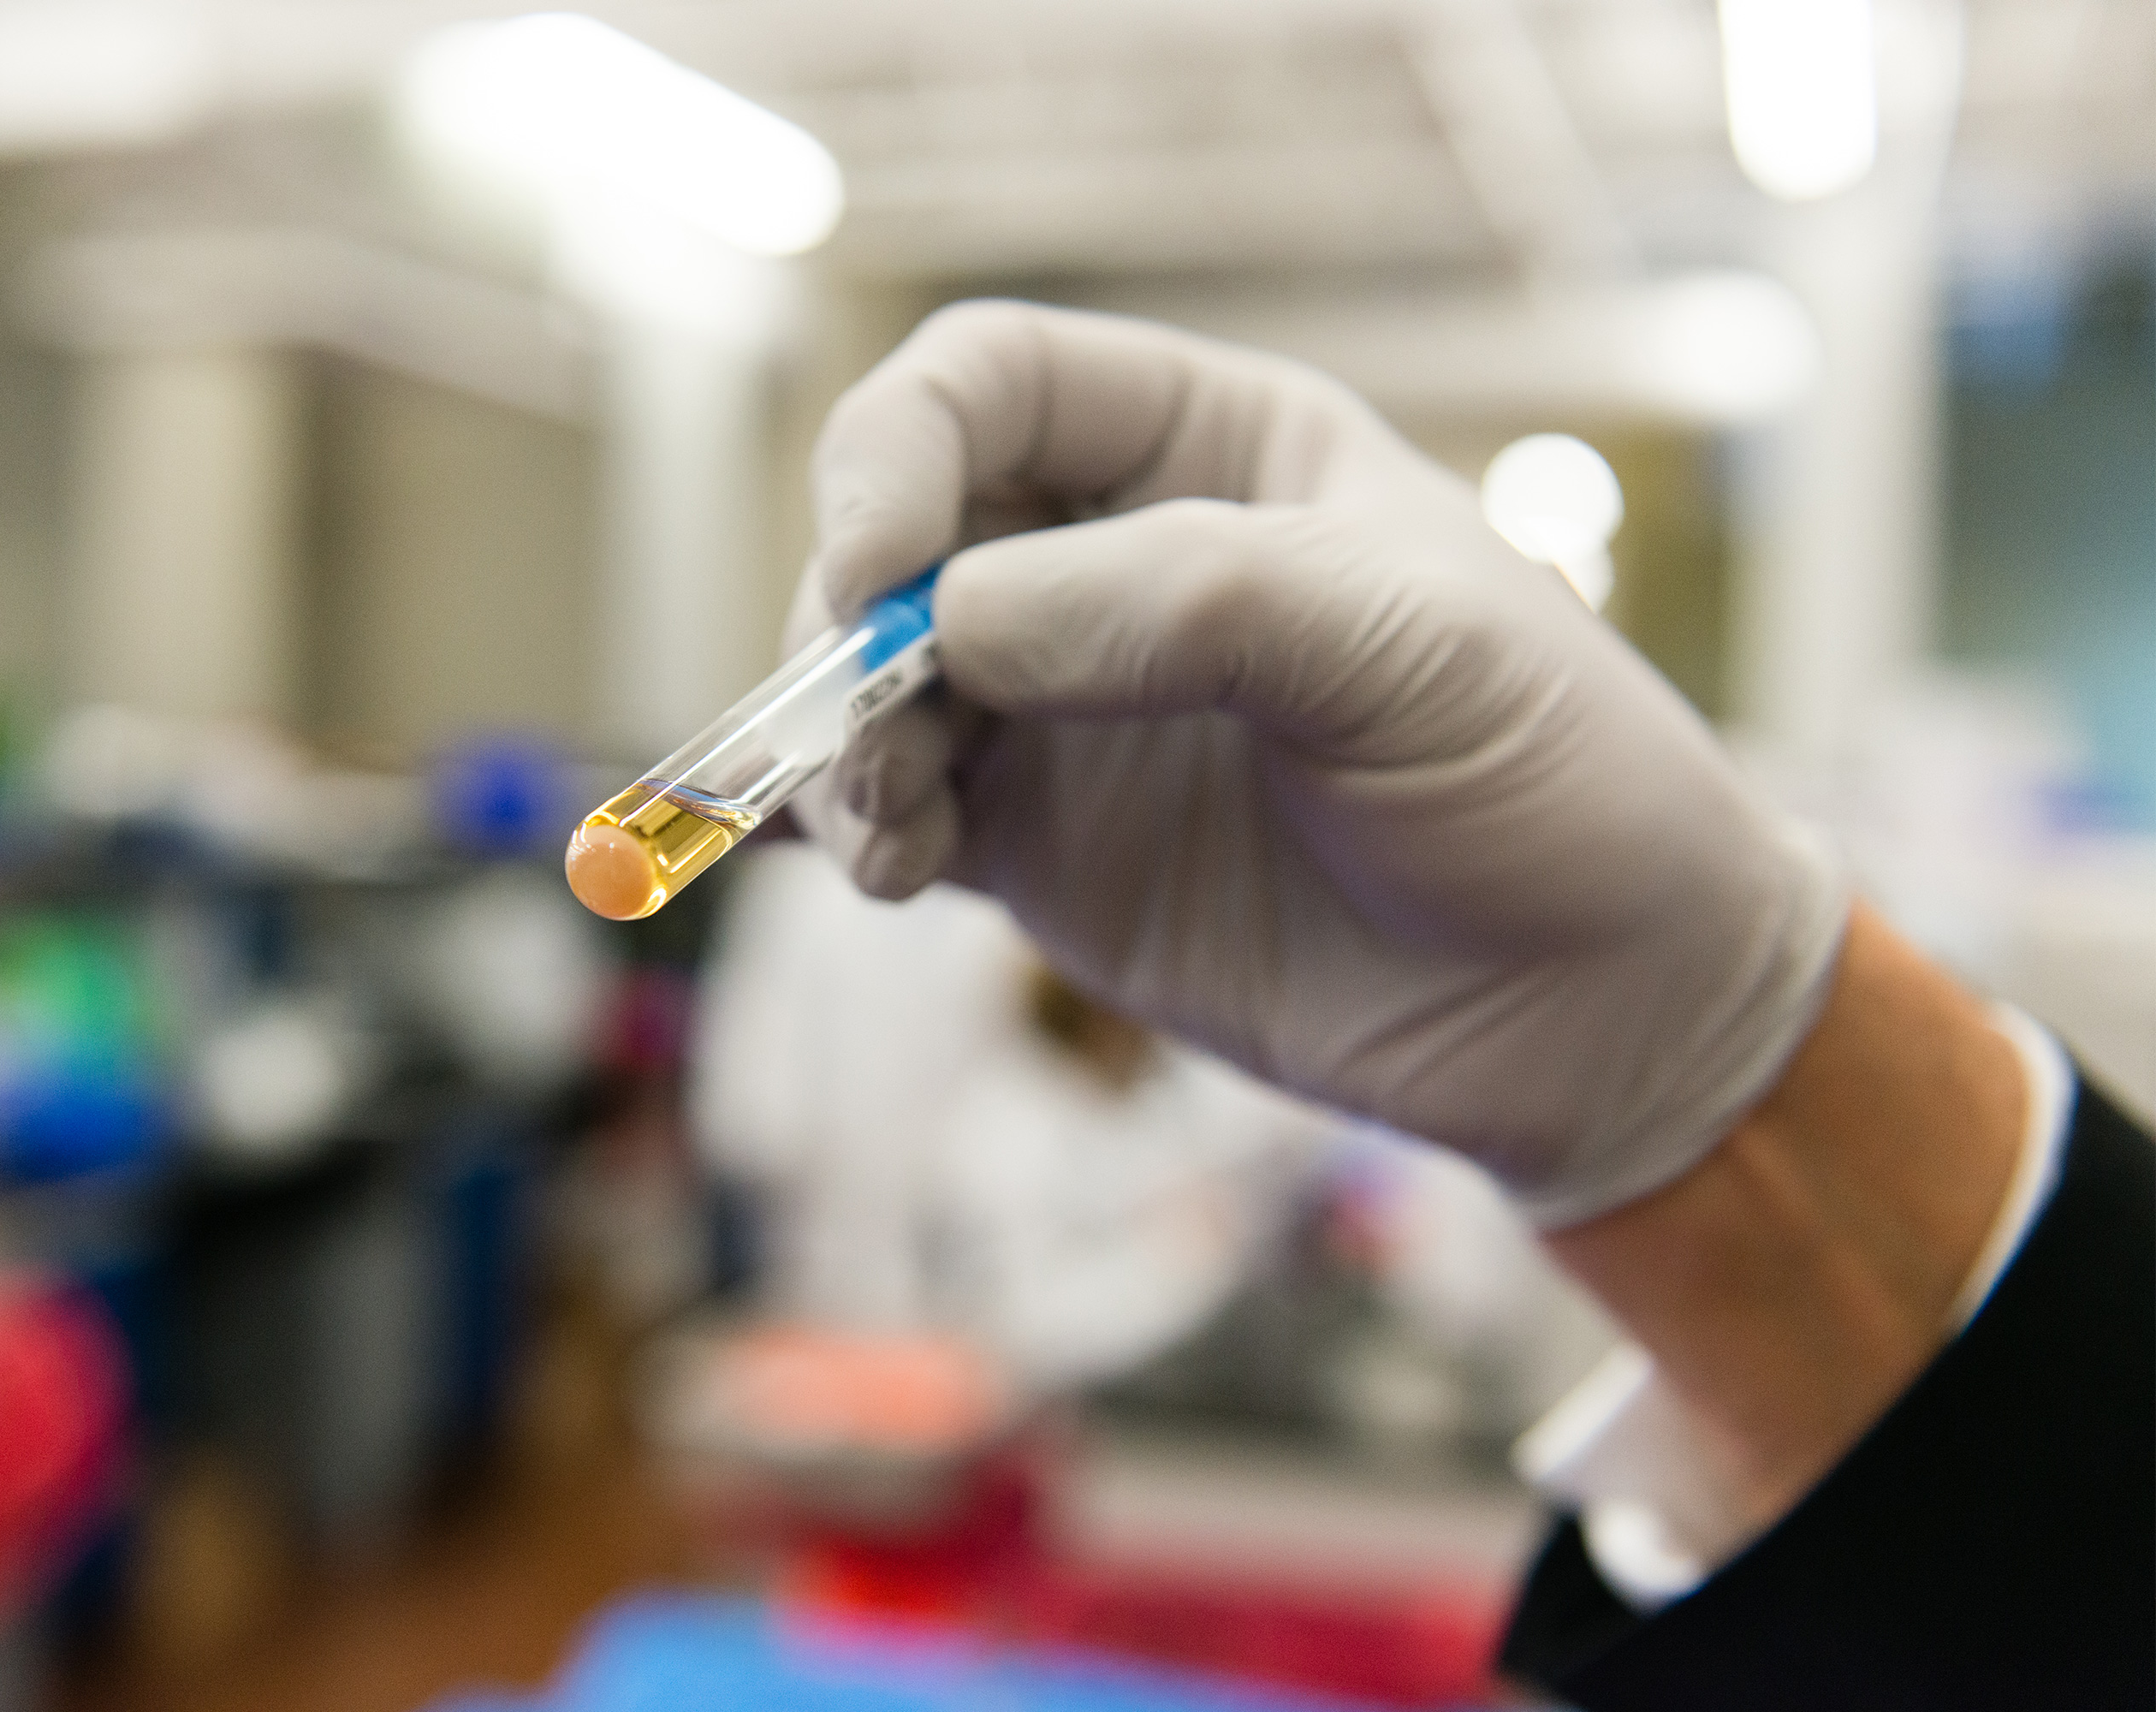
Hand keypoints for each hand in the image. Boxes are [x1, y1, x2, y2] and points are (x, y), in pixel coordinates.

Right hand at [794, 300, 1847, 1225]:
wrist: (1600, 1010)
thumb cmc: (1548, 778)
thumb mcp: (1404, 646)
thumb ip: (1180, 604)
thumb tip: (945, 622)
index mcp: (1216, 449)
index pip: (993, 380)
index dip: (898, 450)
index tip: (877, 570)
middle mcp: (1114, 564)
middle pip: (900, 531)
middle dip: (849, 623)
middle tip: (874, 732)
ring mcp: (1068, 712)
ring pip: (871, 685)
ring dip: (839, 747)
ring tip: (900, 839)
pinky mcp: (1048, 851)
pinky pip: (894, 814)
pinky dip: (849, 833)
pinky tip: (883, 875)